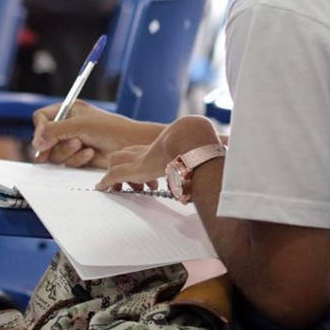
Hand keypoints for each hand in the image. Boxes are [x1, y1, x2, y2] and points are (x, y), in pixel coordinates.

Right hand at [31, 100, 162, 167]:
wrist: (130, 145)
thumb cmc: (110, 129)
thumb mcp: (79, 125)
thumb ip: (55, 131)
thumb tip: (37, 142)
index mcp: (68, 111)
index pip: (41, 118)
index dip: (40, 129)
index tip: (43, 140)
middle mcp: (67, 126)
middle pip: (45, 139)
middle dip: (57, 144)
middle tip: (73, 143)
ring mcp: (72, 143)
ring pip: (54, 153)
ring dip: (68, 152)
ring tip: (83, 147)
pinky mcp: (78, 158)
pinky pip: (66, 163)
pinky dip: (76, 160)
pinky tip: (90, 154)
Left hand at [96, 116, 221, 190]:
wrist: (192, 139)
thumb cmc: (202, 146)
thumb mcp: (206, 155)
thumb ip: (209, 163)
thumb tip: (228, 163)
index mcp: (163, 147)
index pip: (145, 150)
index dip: (140, 157)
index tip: (143, 169)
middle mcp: (148, 150)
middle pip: (126, 153)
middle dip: (124, 165)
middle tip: (127, 181)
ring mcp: (139, 158)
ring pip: (116, 162)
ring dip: (115, 175)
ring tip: (113, 188)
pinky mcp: (132, 169)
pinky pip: (112, 176)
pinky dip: (105, 183)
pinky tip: (101, 190)